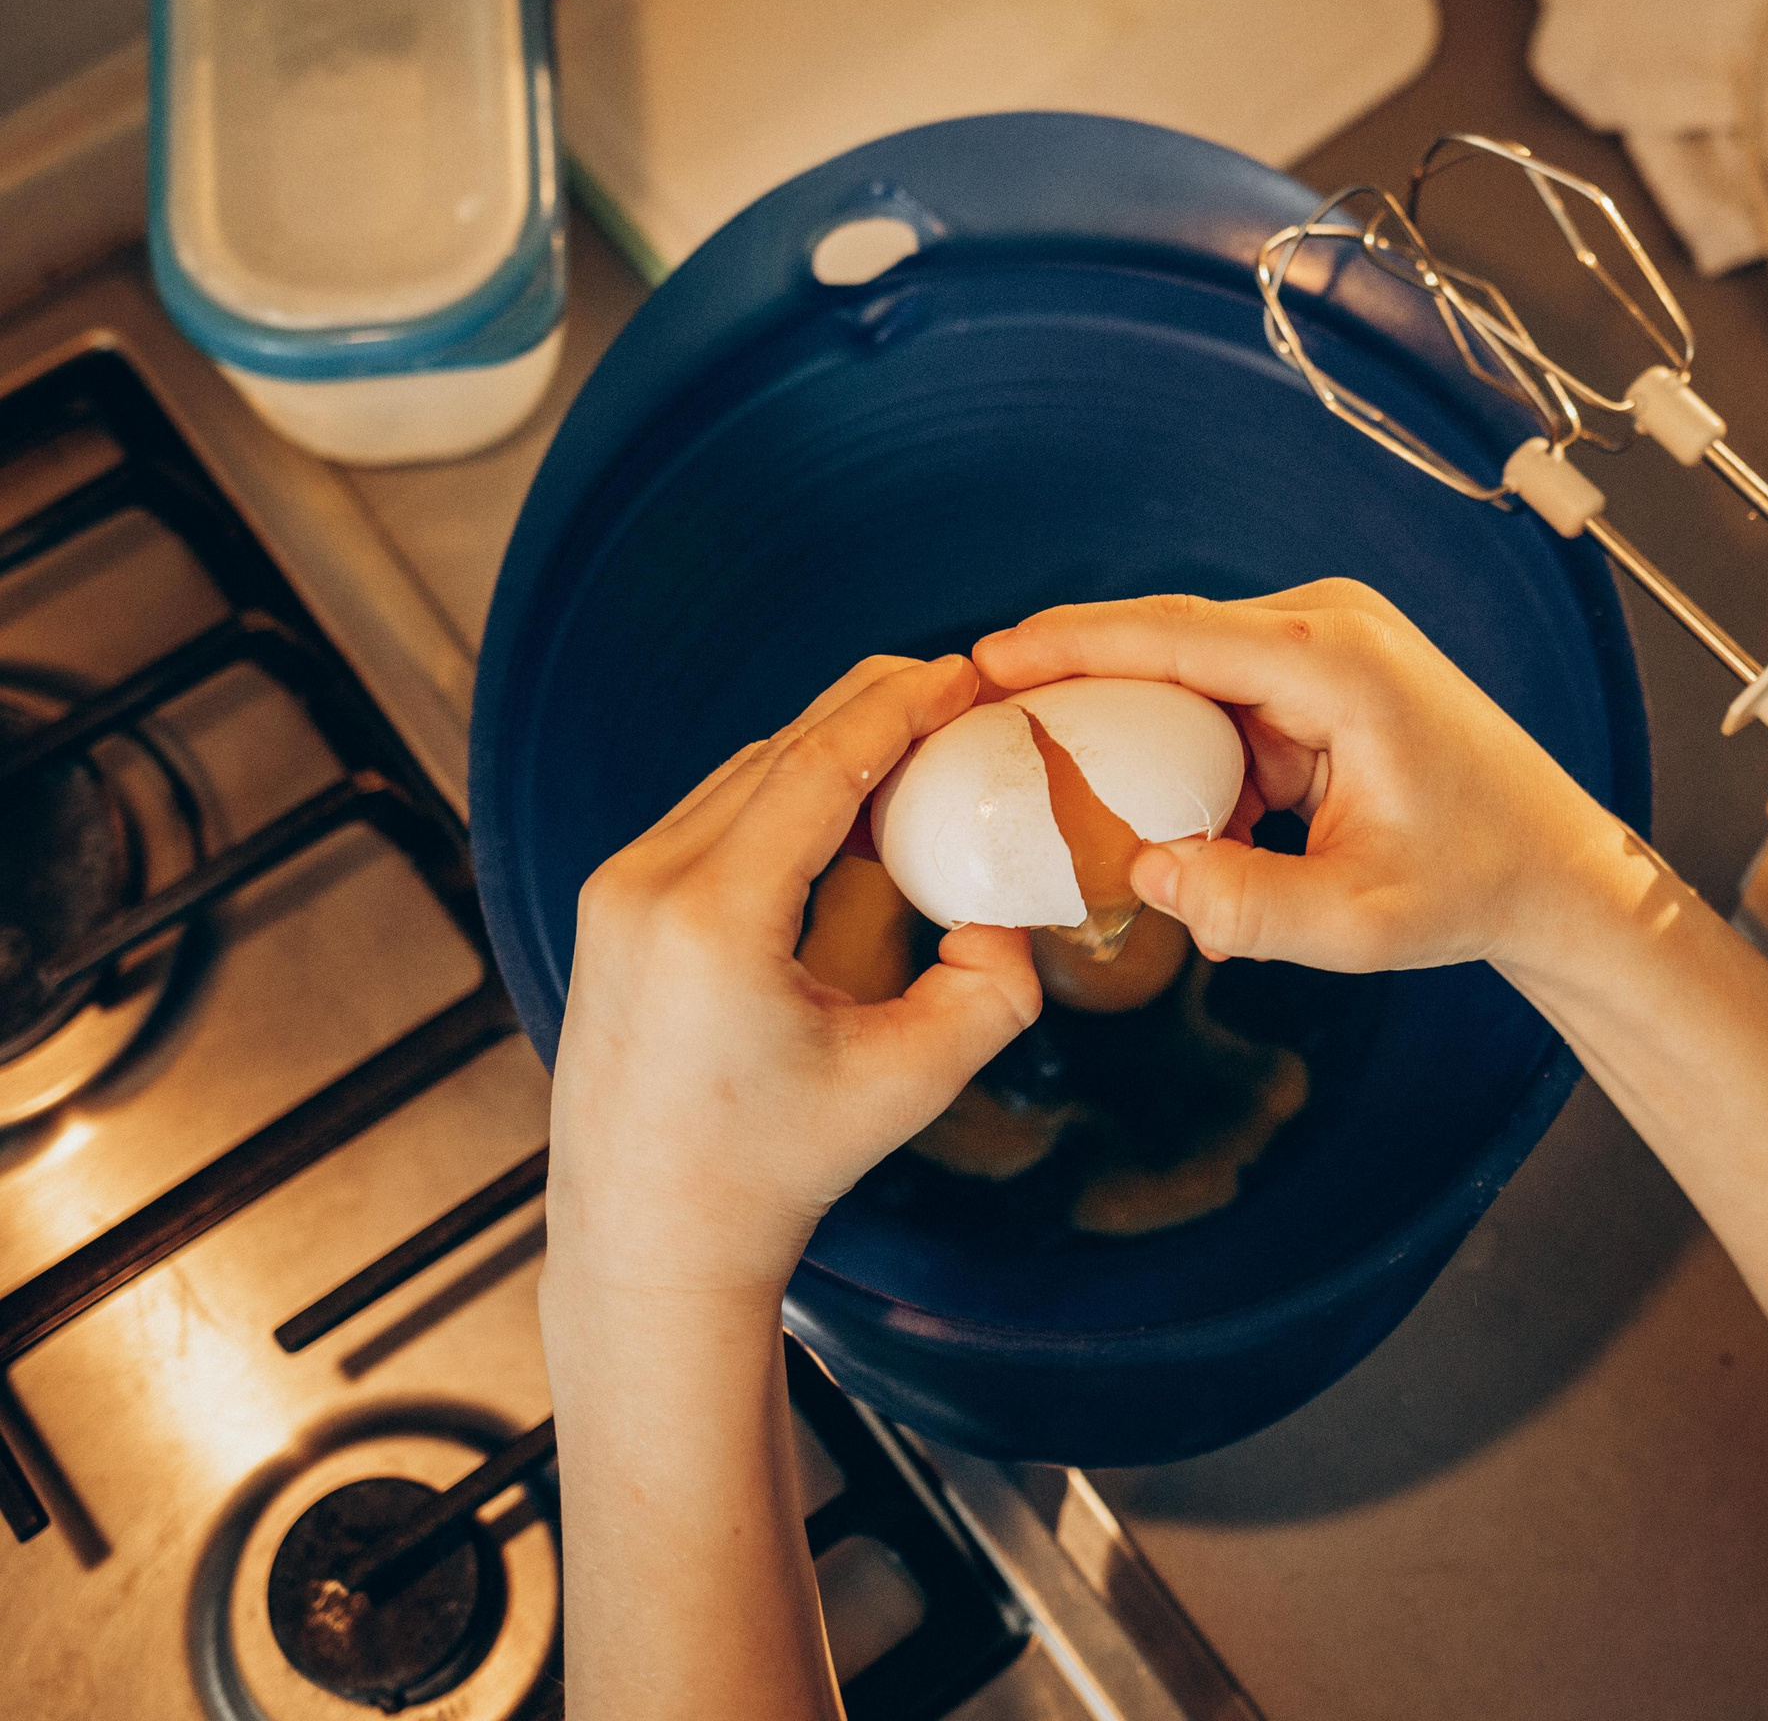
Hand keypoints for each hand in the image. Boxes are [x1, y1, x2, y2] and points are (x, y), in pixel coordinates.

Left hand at [544, 654, 1038, 1311]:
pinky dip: (787, 791)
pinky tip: (851, 804)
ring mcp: (618, 892)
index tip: (964, 672)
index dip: (900, 707)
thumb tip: (1009, 921)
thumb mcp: (907, 1084)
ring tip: (920, 740)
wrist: (651, 1239)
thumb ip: (990, 994)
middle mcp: (647, 886)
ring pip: (741, 776)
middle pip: (777, 751)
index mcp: (712, 918)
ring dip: (830, 747)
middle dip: (873, 707)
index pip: (817, 766)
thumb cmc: (771, 1173)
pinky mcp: (614, 908)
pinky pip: (712, 815)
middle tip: (960, 689)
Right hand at [973, 581, 1627, 976]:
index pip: (1173, 634)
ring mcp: (1327, 646)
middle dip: (1078, 688)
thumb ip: (1247, 906)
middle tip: (983, 728)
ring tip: (1070, 798)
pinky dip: (1191, 763)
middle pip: (1166, 644)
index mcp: (1336, 663)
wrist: (1557, 871)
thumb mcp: (1356, 922)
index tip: (984, 658)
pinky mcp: (1323, 678)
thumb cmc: (1475, 885)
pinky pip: (1224, 708)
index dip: (1070, 643)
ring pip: (1190, 680)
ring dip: (1141, 743)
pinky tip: (1175, 832)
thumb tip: (1143, 875)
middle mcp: (1329, 630)